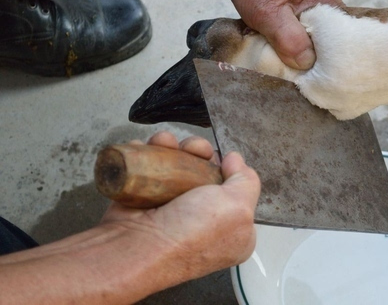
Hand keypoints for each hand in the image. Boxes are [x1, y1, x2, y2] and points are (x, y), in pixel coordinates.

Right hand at [101, 131, 260, 279]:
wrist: (135, 248)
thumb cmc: (190, 235)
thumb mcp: (239, 208)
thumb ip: (247, 181)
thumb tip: (236, 161)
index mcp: (232, 229)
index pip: (236, 189)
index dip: (230, 169)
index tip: (222, 161)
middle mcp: (203, 220)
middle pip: (205, 169)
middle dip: (199, 151)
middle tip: (192, 150)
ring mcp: (173, 208)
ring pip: (178, 164)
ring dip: (172, 147)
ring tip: (165, 144)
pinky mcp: (145, 198)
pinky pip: (150, 167)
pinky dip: (147, 152)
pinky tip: (147, 146)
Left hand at [223, 0, 343, 69]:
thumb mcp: (268, 13)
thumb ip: (289, 38)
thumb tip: (307, 63)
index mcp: (330, 5)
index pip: (341, 45)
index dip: (326, 65)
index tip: (309, 77)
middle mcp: (330, 7)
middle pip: (329, 47)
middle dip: (312, 62)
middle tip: (292, 71)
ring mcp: (317, 9)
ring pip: (314, 43)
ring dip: (299, 53)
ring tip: (284, 60)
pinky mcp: (304, 12)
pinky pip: (304, 36)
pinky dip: (292, 44)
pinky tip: (280, 48)